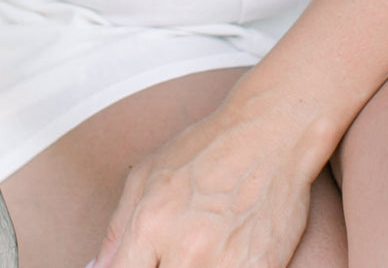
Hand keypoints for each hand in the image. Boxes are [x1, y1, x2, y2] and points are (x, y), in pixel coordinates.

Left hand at [91, 96, 315, 267]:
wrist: (270, 133)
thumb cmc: (207, 148)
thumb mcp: (148, 174)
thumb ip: (117, 228)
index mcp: (151, 224)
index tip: (139, 265)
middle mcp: (185, 249)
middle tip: (170, 255)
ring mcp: (224, 263)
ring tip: (199, 249)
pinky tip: (225, 251)